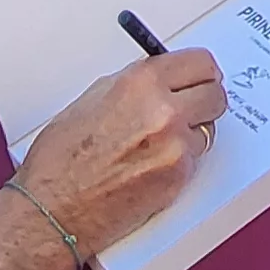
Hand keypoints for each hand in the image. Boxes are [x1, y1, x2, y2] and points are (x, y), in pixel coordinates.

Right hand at [10, 52, 225, 255]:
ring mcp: (175, 146)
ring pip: (208, 129)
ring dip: (191, 134)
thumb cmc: (62, 160)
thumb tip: (160, 80)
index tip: (201, 75)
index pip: (200, 62)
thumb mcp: (93, 100)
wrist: (55, 207)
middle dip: (203, 99)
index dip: (201, 70)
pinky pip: (196, 160)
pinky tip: (152, 164)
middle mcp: (163, 111)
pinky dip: (181, 161)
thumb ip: (135, 85)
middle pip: (215, 94)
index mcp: (141, 83)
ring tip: (156, 143)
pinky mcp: (179, 177)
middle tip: (192, 106)